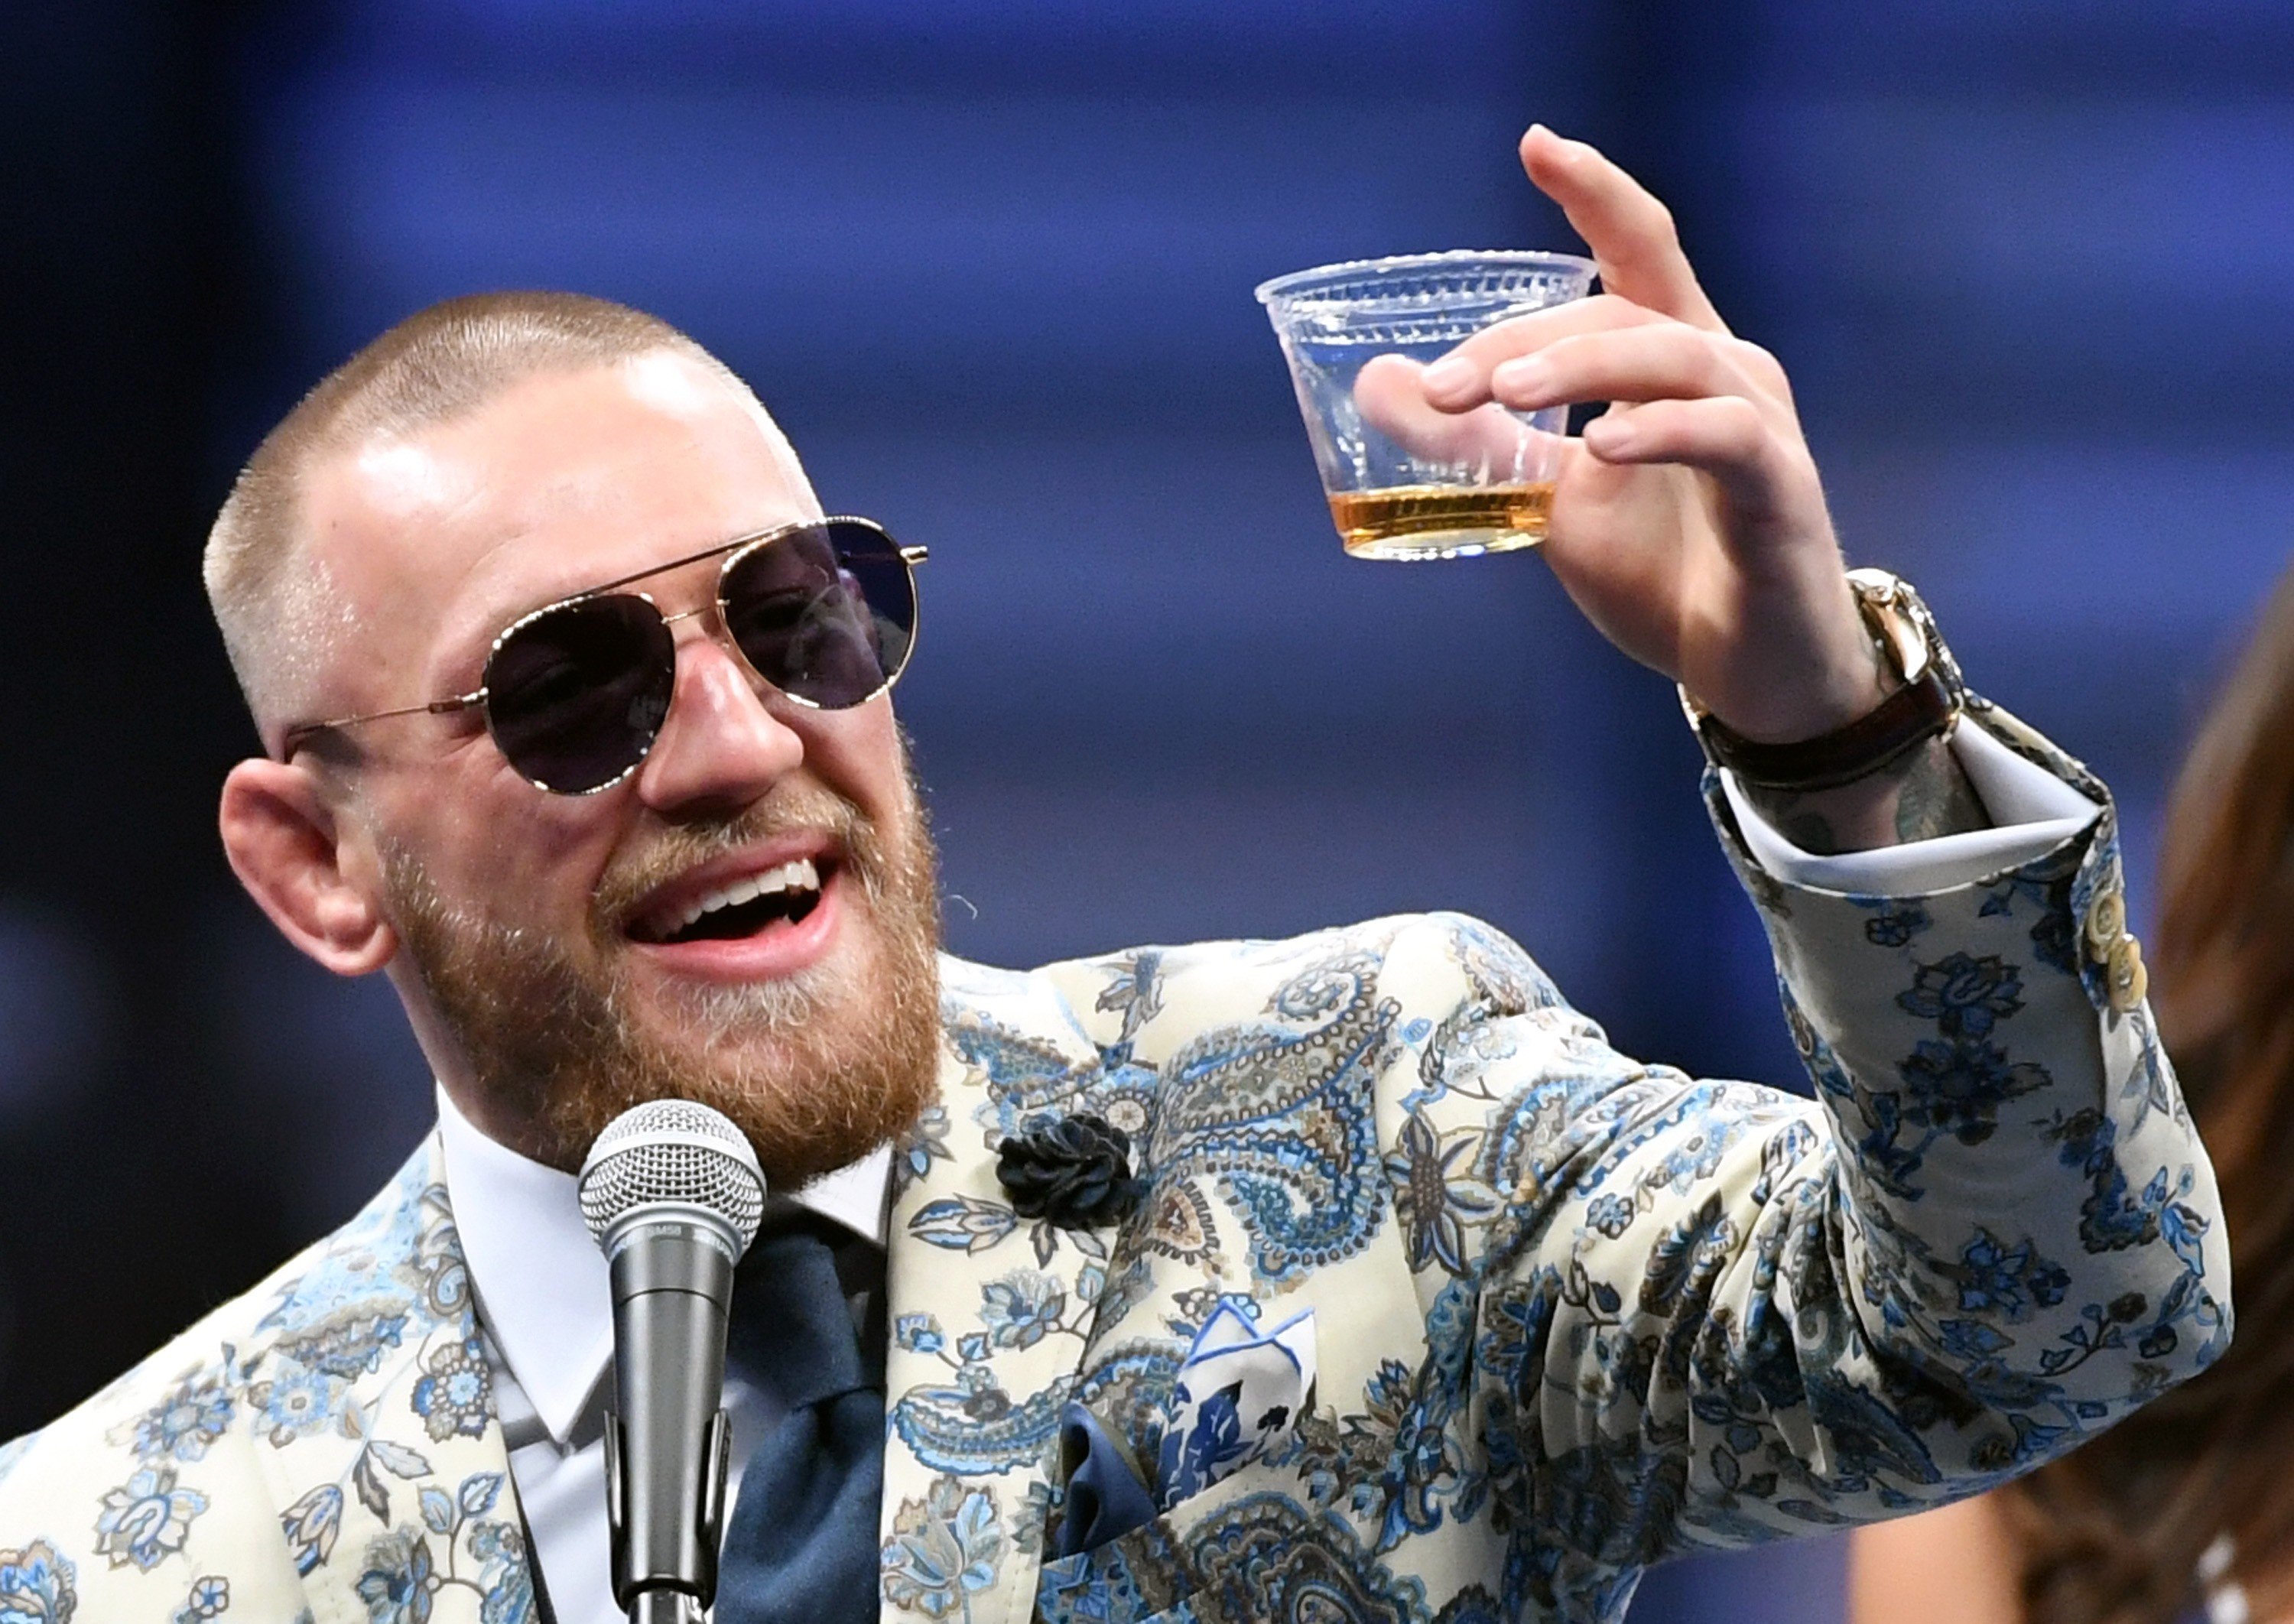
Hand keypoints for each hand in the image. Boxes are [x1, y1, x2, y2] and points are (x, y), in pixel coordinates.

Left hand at [1360, 126, 1884, 744]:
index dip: (1594, 191)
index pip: (1640, 249)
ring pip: (1673, 356)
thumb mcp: (1547, 502)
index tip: (1535, 145)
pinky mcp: (1780, 489)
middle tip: (1442, 383)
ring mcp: (1762, 425)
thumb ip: (1473, 442)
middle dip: (1525, 336)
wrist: (1750, 671)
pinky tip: (1605, 444)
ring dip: (1582, 368)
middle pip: (1625, 309)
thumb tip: (1378, 383)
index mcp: (1672, 358)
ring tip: (1506, 395)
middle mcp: (1726, 370)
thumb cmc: (1664, 573)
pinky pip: (1726, 437)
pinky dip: (1662, 432)